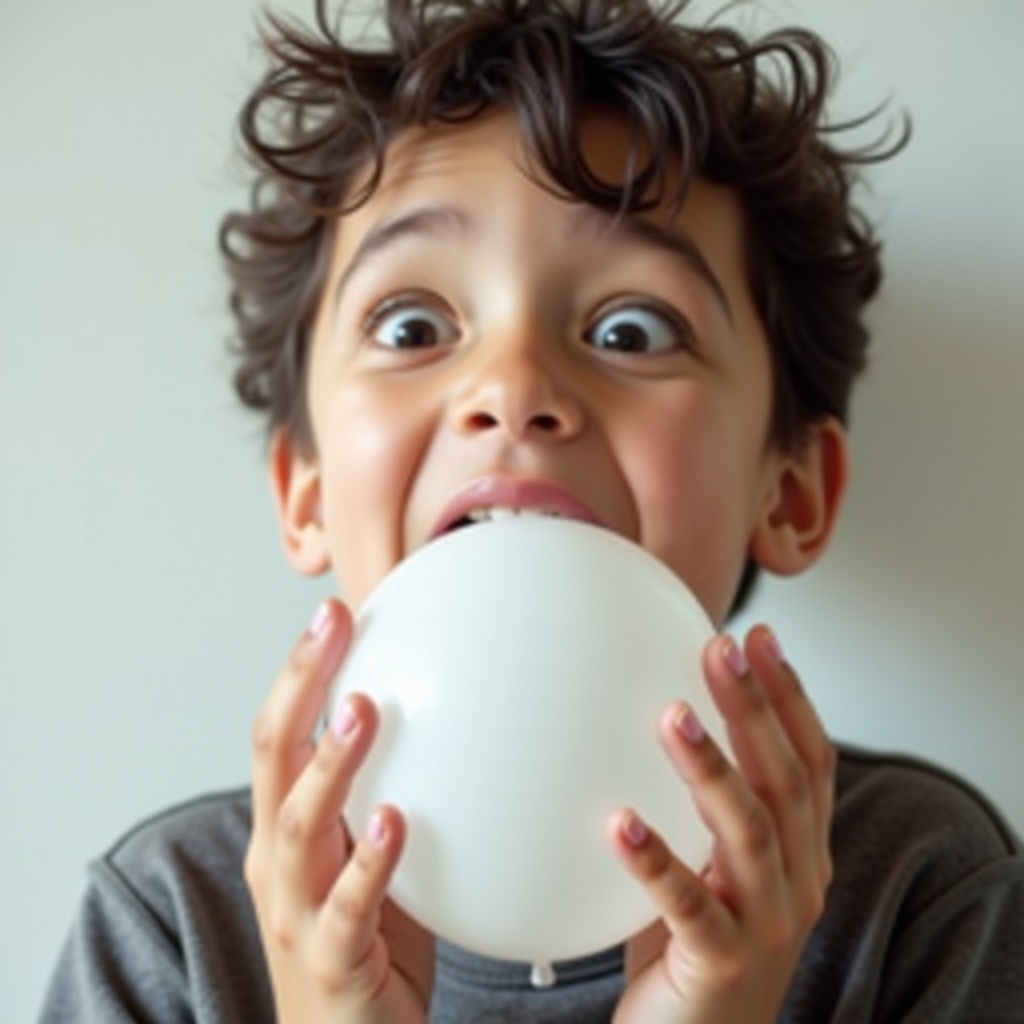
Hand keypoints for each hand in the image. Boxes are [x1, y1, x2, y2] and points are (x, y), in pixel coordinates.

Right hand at [245, 599, 433, 1023]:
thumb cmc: (365, 940)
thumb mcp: (368, 855)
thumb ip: (385, 794)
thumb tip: (444, 722)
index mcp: (285, 830)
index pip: (280, 734)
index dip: (300, 671)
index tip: (333, 613)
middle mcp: (279, 861)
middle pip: (274, 757)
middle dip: (301, 685)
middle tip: (335, 625)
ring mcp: (296, 911)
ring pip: (301, 825)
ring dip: (332, 763)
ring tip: (363, 709)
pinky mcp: (331, 959)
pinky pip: (347, 906)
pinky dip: (370, 860)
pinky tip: (396, 819)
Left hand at [610, 626, 833, 1023]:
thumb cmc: (692, 944)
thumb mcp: (708, 862)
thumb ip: (700, 805)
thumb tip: (651, 711)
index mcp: (801, 852)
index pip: (810, 760)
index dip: (791, 695)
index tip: (758, 636)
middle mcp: (799, 882)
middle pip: (786, 780)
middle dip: (756, 708)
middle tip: (721, 649)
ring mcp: (767, 926)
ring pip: (750, 834)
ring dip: (712, 770)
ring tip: (671, 716)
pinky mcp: (721, 964)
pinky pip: (688, 906)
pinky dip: (655, 861)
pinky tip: (618, 823)